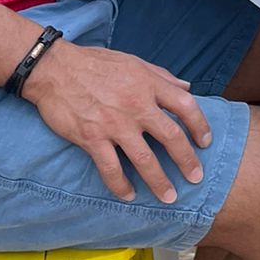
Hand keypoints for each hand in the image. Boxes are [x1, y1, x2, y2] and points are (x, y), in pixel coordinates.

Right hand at [24, 40, 211, 200]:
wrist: (54, 69)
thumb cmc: (94, 63)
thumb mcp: (133, 62)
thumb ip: (161, 76)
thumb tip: (187, 88)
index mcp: (148, 84)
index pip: (186, 106)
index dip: (200, 126)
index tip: (205, 142)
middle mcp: (136, 105)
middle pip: (171, 137)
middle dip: (187, 160)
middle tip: (196, 178)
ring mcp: (114, 124)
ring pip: (144, 159)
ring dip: (159, 181)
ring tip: (169, 197)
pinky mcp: (92, 138)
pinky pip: (111, 169)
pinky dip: (121, 185)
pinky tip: (129, 195)